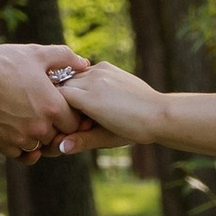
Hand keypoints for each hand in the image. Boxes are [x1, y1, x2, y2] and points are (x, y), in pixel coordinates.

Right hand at [0, 42, 89, 159]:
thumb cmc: (2, 65)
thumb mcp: (35, 54)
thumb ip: (64, 57)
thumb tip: (84, 63)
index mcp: (52, 106)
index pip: (75, 122)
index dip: (73, 115)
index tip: (65, 107)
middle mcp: (40, 127)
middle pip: (60, 136)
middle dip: (58, 127)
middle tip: (51, 115)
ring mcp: (22, 139)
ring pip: (42, 146)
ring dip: (42, 138)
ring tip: (35, 122)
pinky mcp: (4, 146)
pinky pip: (24, 156)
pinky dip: (27, 149)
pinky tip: (24, 136)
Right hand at [46, 58, 164, 147]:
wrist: (159, 113)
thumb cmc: (133, 130)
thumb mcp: (106, 138)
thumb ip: (81, 141)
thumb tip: (61, 148)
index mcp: (90, 98)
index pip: (57, 97)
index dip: (56, 110)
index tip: (61, 121)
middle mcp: (94, 79)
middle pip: (63, 85)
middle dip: (62, 99)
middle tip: (69, 115)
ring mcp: (102, 71)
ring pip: (74, 76)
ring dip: (72, 88)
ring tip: (81, 106)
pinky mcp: (109, 67)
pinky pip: (87, 71)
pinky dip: (84, 81)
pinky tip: (91, 95)